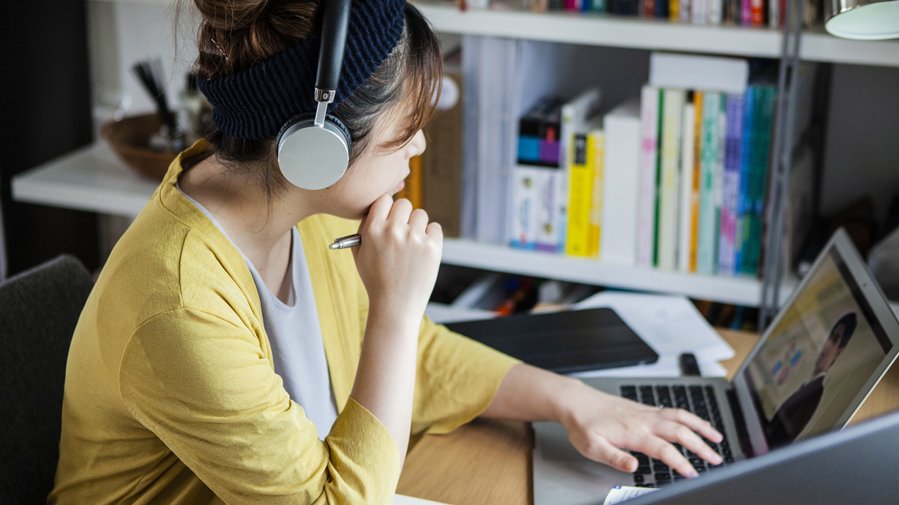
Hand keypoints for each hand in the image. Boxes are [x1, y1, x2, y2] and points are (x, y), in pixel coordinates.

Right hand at [353, 195, 442, 319]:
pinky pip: (435, 227)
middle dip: (404, 216)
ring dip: (418, 226)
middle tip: (402, 231)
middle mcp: (393, 231)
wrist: (394, 306)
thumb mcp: (360, 255)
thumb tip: (375, 209)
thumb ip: (364, 229)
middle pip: (404, 204)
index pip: (384, 199)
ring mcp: (414, 238)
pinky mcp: (432, 247)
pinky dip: (431, 236)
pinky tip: (422, 251)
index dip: (388, 208)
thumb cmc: (376, 281)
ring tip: (412, 244)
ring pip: (421, 215)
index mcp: (373, 230)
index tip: (390, 217)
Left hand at [560, 381, 722, 477]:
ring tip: (717, 438)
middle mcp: (644, 420)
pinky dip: (690, 417)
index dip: (681, 463)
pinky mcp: (645, 408)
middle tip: (716, 459)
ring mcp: (646, 412)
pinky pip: (674, 410)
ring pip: (681, 416)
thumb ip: (614, 458)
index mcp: (633, 433)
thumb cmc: (583, 424)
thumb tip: (633, 466)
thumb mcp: (591, 447)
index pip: (664, 449)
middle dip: (701, 446)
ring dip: (701, 426)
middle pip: (680, 431)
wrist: (577, 401)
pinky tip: (696, 423)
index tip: (693, 474)